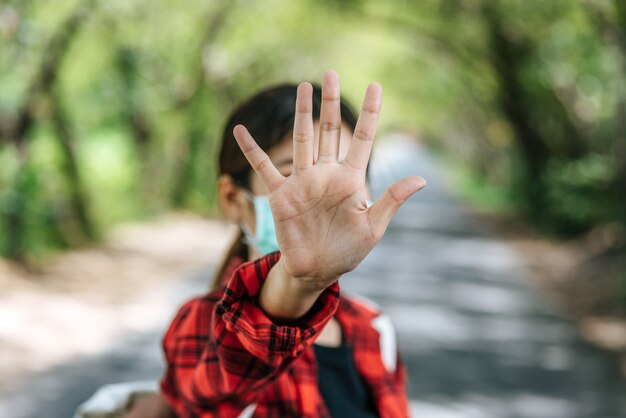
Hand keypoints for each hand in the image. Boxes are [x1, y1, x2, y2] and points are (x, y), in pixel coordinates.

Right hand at [233, 70, 425, 290]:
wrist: (317, 270)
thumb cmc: (347, 251)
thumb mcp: (373, 227)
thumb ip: (391, 200)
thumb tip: (421, 179)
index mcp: (351, 180)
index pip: (362, 138)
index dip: (370, 113)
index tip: (376, 86)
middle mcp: (326, 174)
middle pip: (328, 130)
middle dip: (330, 103)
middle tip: (330, 74)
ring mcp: (303, 182)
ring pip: (302, 140)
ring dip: (302, 114)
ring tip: (304, 87)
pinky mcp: (281, 194)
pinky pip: (264, 168)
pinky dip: (251, 150)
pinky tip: (240, 130)